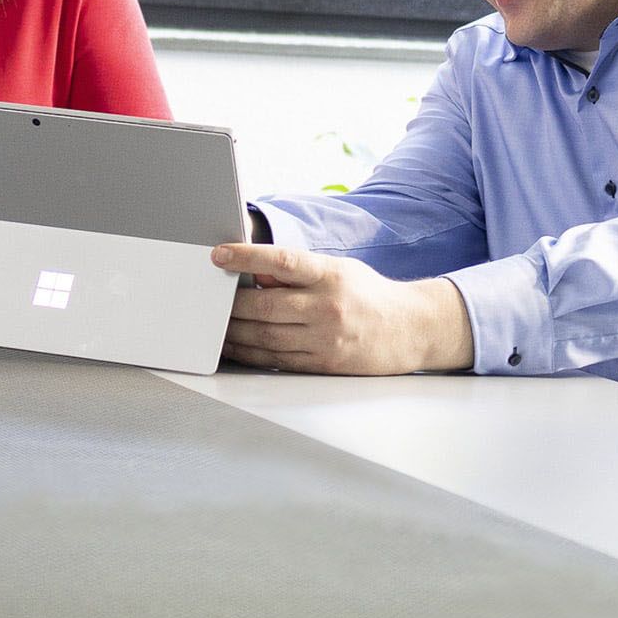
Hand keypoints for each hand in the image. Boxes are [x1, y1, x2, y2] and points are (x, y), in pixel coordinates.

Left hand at [211, 242, 471, 374]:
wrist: (410, 330)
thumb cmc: (367, 294)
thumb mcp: (338, 270)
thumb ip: (300, 272)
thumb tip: (257, 274)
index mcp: (330, 275)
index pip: (282, 261)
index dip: (247, 256)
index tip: (218, 254)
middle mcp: (327, 307)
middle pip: (265, 305)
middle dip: (231, 304)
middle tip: (208, 298)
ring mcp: (325, 339)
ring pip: (265, 337)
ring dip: (233, 332)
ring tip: (214, 325)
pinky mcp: (323, 363)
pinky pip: (276, 360)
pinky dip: (249, 353)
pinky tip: (234, 347)